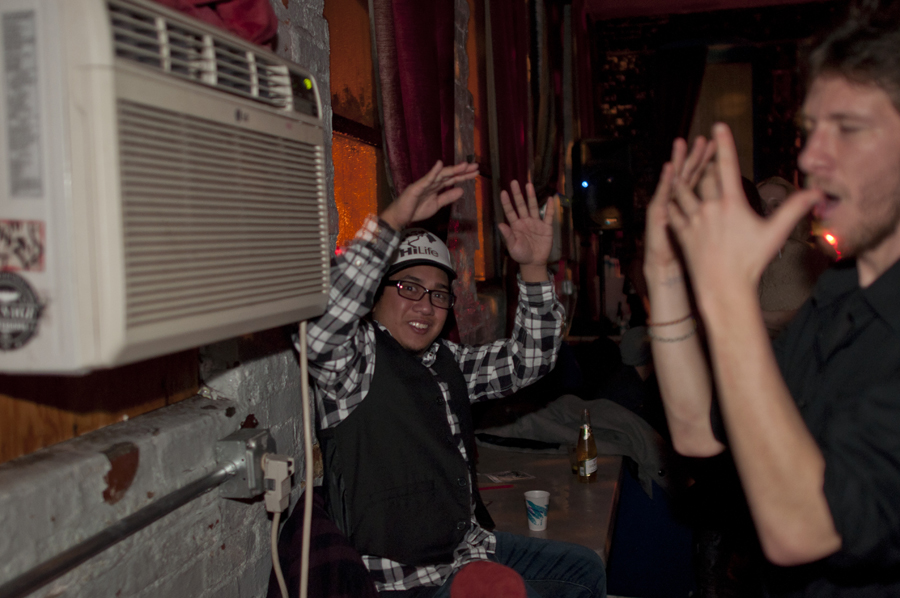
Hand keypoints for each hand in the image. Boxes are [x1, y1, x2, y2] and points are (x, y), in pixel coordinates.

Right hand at [380, 160, 479, 230]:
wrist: (400, 217)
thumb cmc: (415, 210)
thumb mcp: (436, 205)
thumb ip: (448, 197)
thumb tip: (462, 191)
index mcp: (436, 187)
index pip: (452, 179)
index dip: (464, 176)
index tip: (476, 172)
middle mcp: (431, 183)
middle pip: (448, 175)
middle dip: (462, 170)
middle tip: (475, 165)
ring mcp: (423, 184)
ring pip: (440, 175)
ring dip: (452, 169)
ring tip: (464, 165)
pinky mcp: (416, 188)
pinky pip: (426, 179)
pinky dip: (433, 172)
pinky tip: (440, 165)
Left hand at [498, 181, 554, 279]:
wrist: (534, 262)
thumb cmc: (521, 255)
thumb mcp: (512, 247)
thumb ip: (508, 235)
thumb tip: (500, 224)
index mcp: (516, 225)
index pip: (510, 211)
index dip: (507, 202)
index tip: (503, 192)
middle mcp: (525, 221)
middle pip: (521, 205)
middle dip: (518, 194)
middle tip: (514, 182)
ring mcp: (536, 223)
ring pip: (533, 207)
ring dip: (531, 196)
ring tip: (529, 185)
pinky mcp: (546, 227)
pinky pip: (548, 216)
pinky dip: (550, 208)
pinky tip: (550, 198)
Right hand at [643, 136, 715, 283]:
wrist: (664, 263)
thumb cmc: (689, 248)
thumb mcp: (706, 229)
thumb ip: (721, 216)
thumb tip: (741, 206)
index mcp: (695, 200)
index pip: (706, 173)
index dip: (711, 156)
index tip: (718, 136)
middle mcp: (680, 198)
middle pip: (691, 172)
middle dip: (696, 154)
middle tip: (703, 137)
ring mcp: (668, 204)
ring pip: (677, 178)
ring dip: (680, 161)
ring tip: (682, 143)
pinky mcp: (658, 214)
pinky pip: (663, 196)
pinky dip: (665, 182)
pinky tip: (669, 169)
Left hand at [667, 124, 819, 305]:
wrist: (723, 287)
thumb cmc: (751, 262)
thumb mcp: (775, 234)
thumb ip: (794, 209)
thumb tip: (817, 193)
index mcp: (731, 203)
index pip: (728, 166)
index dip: (723, 144)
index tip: (718, 125)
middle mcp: (709, 207)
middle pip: (705, 176)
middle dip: (706, 162)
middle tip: (705, 148)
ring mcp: (693, 220)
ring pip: (682, 190)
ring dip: (683, 177)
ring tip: (680, 166)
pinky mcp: (681, 232)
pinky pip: (672, 210)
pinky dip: (671, 200)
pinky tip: (669, 195)